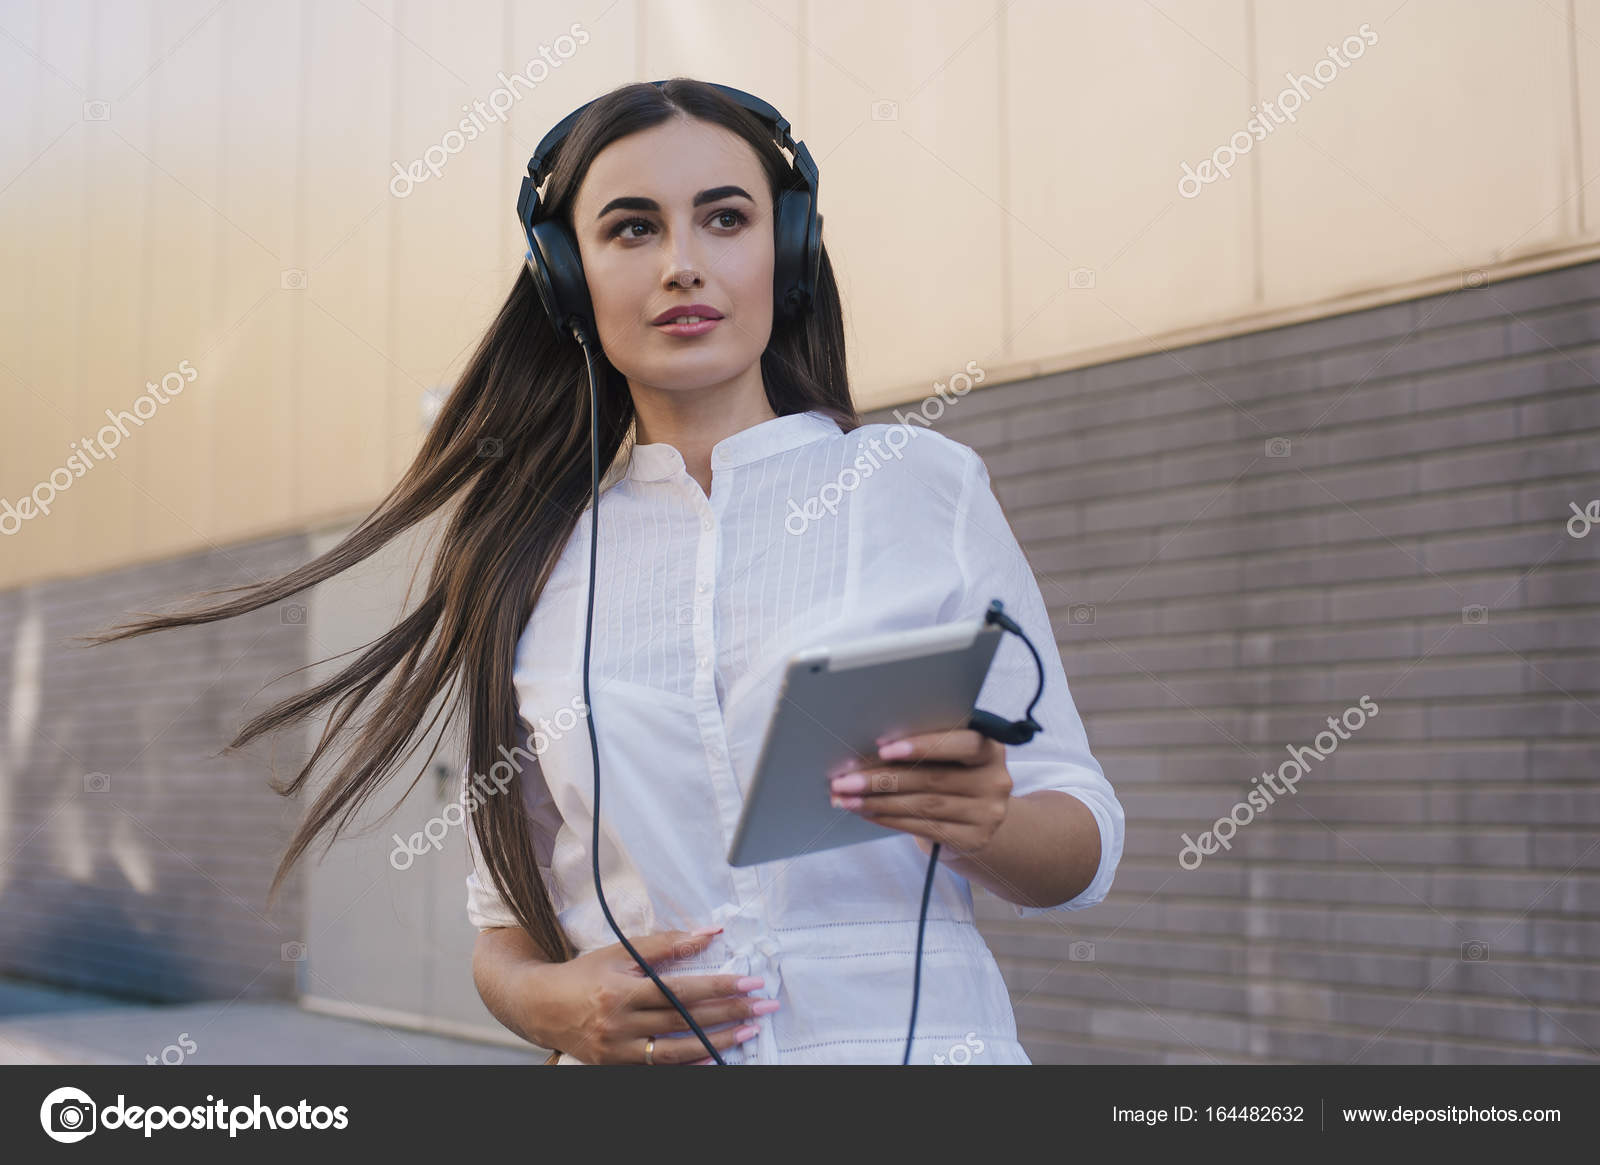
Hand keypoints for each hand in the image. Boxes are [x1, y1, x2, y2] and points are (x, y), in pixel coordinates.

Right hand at [526, 928, 774, 1063]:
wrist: (540, 1007)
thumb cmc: (583, 974)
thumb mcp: (620, 952)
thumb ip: (666, 943)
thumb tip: (709, 933)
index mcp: (621, 991)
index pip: (681, 991)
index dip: (719, 988)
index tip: (750, 983)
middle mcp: (620, 1024)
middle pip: (684, 1021)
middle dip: (729, 1013)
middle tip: (763, 1007)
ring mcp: (619, 1051)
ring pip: (676, 1052)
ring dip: (717, 1043)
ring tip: (747, 1032)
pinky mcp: (617, 1067)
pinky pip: (660, 1070)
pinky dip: (690, 1064)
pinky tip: (715, 1056)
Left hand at [827, 729, 1012, 861]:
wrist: (974, 816)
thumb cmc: (950, 774)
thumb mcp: (946, 755)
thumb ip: (922, 749)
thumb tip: (867, 750)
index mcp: (990, 748)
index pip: (962, 744)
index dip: (923, 746)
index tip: (883, 748)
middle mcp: (995, 780)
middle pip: (932, 778)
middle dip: (882, 778)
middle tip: (844, 780)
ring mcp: (987, 813)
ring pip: (924, 805)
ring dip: (879, 802)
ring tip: (847, 798)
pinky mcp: (973, 839)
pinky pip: (925, 828)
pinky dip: (890, 819)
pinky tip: (868, 813)